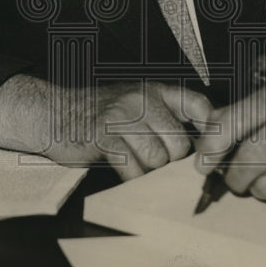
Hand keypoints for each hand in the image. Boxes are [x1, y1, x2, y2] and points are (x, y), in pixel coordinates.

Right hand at [0, 75, 211, 179]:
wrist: (55, 114)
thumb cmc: (101, 116)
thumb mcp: (137, 104)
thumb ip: (168, 117)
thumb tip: (204, 147)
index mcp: (155, 90)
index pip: (198, 104)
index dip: (210, 129)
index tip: (207, 151)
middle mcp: (142, 98)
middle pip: (178, 146)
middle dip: (167, 161)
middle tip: (148, 158)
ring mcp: (123, 117)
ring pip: (156, 161)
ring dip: (146, 171)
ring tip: (130, 159)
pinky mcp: (105, 137)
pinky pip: (132, 170)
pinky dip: (129, 176)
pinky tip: (119, 167)